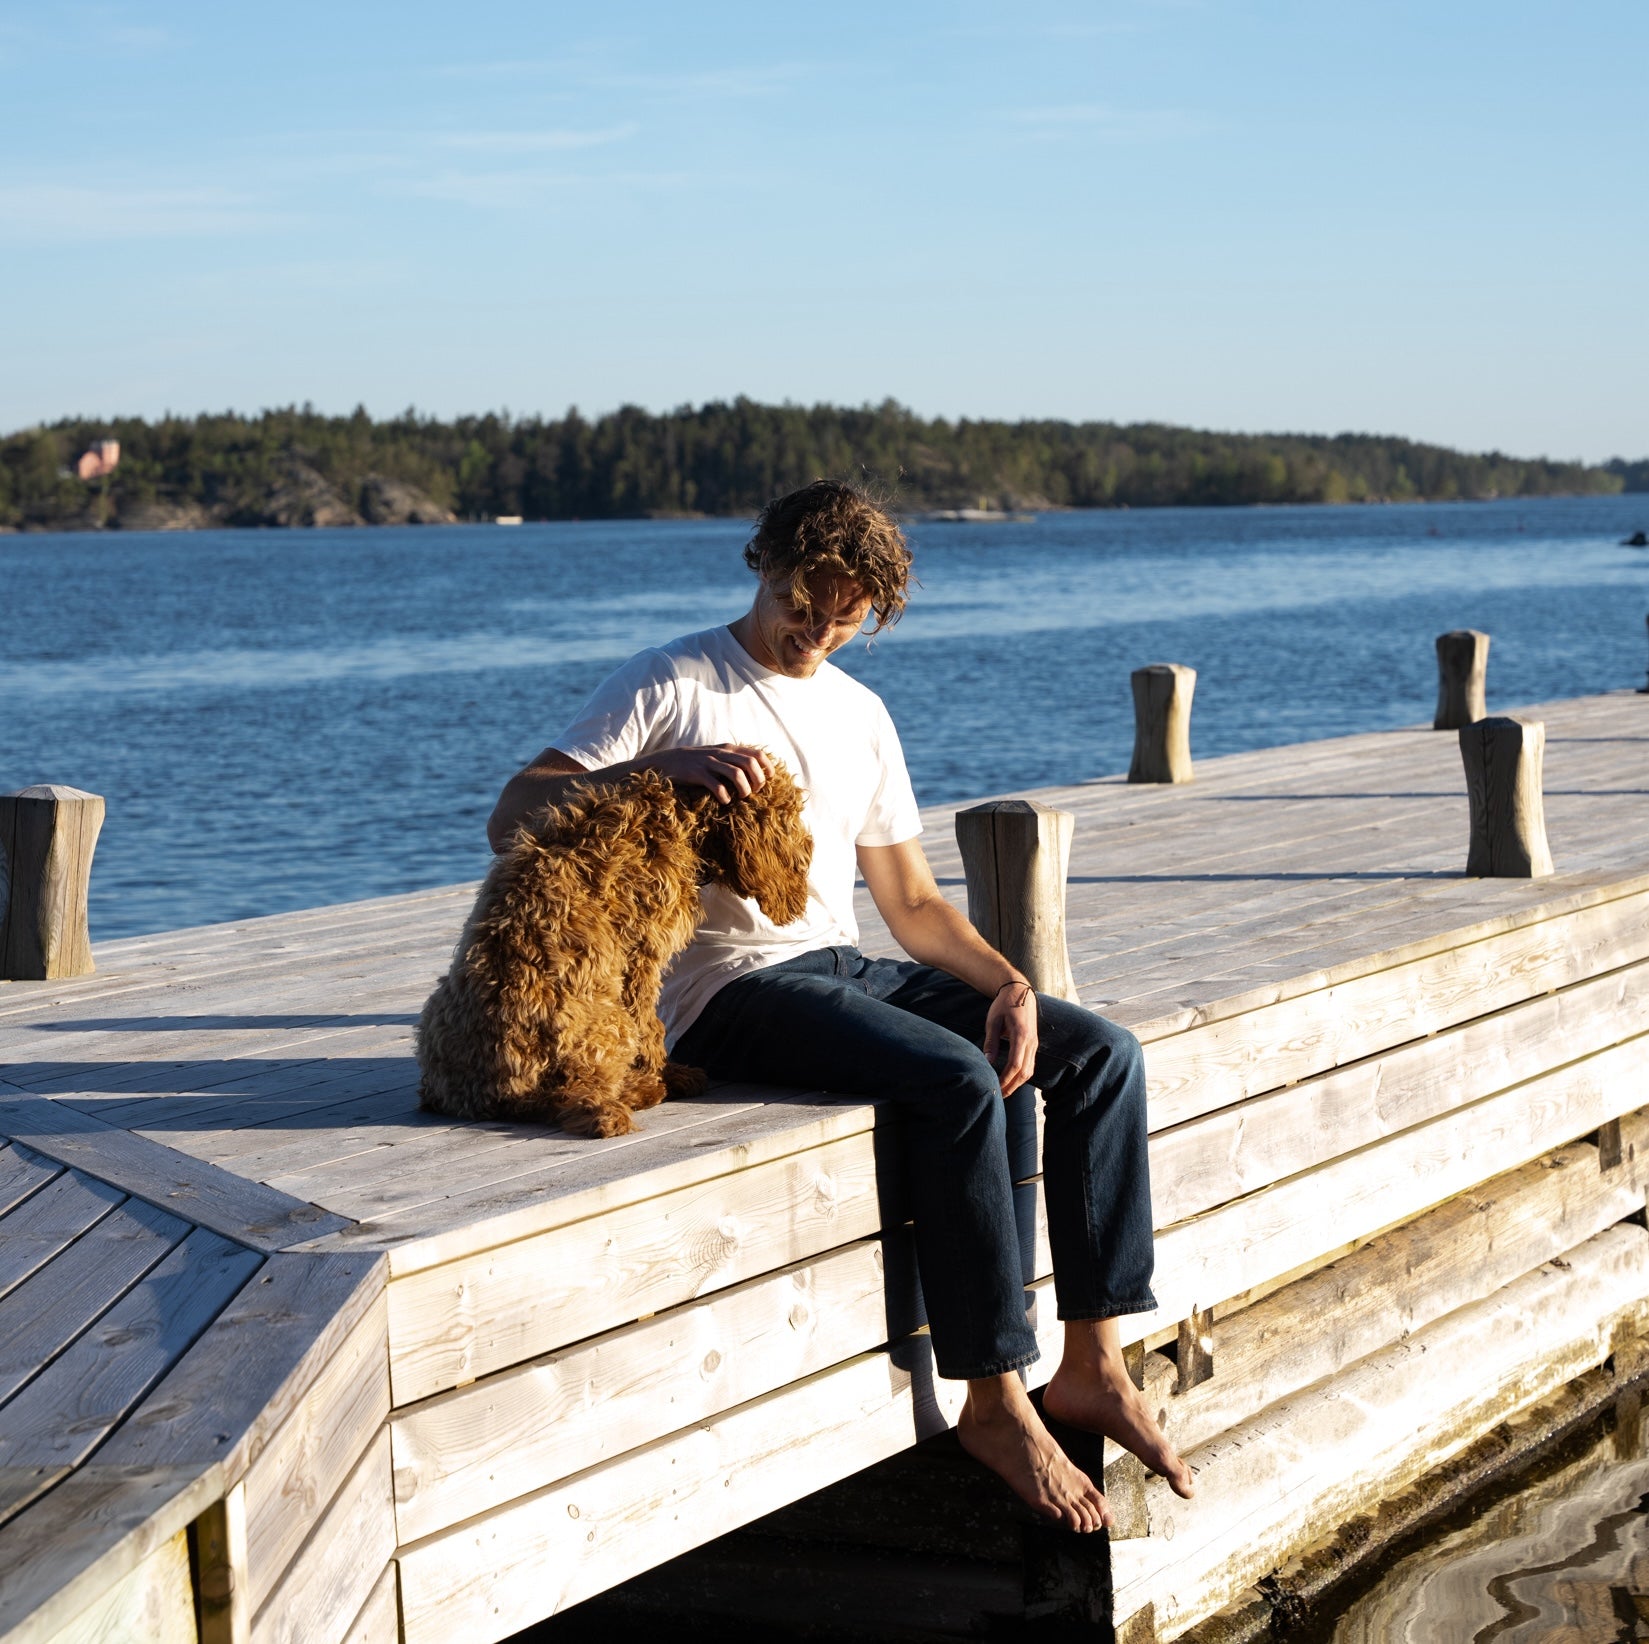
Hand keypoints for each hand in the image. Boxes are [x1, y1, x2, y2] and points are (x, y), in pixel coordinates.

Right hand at [644, 744, 773, 803]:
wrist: (668, 761)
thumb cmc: (697, 762)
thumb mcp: (717, 755)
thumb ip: (734, 759)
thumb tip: (757, 771)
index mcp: (729, 749)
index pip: (757, 754)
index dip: (767, 767)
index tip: (768, 780)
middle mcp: (721, 753)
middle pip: (750, 764)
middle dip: (757, 780)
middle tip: (754, 791)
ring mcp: (709, 763)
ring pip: (736, 774)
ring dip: (744, 789)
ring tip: (741, 797)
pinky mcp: (697, 774)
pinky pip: (716, 785)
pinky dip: (725, 796)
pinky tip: (724, 800)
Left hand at [983, 979, 1037, 1096]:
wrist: (1020, 991)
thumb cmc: (1004, 1004)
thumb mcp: (993, 1020)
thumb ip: (991, 1041)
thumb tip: (988, 1061)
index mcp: (1021, 1035)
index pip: (1015, 1064)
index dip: (1006, 1079)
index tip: (995, 1087)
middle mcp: (1031, 1041)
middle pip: (1025, 1072)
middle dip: (1012, 1086)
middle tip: (998, 1096)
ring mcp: (1034, 1043)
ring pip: (1030, 1070)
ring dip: (1017, 1083)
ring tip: (1004, 1091)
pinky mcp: (1034, 1043)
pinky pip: (1030, 1064)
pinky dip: (1022, 1075)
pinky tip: (1011, 1079)